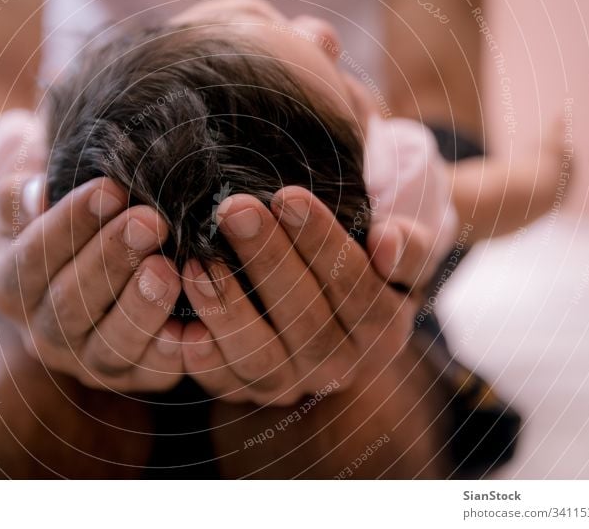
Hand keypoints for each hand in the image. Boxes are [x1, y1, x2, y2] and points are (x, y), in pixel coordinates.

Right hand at [0, 176, 184, 391]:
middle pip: (70, 305)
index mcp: (10, 290)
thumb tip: (36, 195)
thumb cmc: (62, 220)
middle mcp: (43, 336)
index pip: (31, 259)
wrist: (94, 263)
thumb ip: (19, 194)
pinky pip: (152, 373)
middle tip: (151, 221)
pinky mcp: (133, 378)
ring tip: (169, 268)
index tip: (110, 189)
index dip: (70, 224)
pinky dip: (172, 353)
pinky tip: (194, 326)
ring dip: (141, 308)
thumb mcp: (27, 201)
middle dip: (113, 260)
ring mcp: (87, 363)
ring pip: (109, 347)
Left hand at [179, 187, 428, 405]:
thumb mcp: (401, 251)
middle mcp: (341, 366)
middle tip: (234, 210)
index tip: (287, 195)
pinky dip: (200, 354)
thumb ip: (408, 244)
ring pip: (260, 358)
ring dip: (227, 310)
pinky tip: (180, 318)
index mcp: (383, 329)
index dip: (322, 242)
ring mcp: (292, 384)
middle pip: (306, 320)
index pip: (356, 287)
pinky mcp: (249, 391)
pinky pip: (222, 381)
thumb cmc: (361, 264)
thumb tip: (385, 243)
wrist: (328, 311)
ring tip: (197, 262)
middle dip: (267, 261)